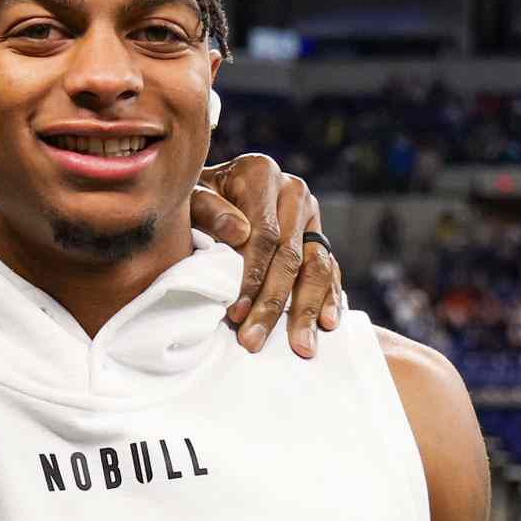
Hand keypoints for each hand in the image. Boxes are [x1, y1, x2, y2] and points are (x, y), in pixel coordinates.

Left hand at [193, 154, 344, 356]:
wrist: (210, 190)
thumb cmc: (192, 199)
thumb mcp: (191, 198)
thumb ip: (210, 210)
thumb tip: (240, 233)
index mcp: (261, 173)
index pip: (264, 235)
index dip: (251, 278)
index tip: (235, 314)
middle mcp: (293, 190)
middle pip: (290, 256)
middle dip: (273, 304)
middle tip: (255, 341)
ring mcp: (310, 214)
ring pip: (316, 265)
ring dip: (306, 310)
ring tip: (301, 346)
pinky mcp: (318, 234)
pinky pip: (328, 269)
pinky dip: (329, 298)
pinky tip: (327, 324)